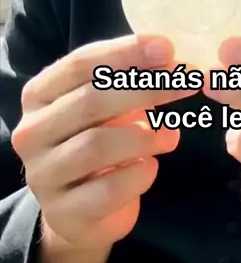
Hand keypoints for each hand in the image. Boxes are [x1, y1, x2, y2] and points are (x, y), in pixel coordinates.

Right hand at [11, 34, 199, 262]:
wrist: (79, 210)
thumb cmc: (98, 139)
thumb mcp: (108, 105)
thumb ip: (130, 79)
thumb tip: (169, 60)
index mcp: (39, 94)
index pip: (81, 64)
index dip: (126, 52)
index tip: (167, 48)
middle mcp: (32, 132)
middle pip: (91, 101)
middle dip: (146, 88)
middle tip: (187, 83)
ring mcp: (43, 175)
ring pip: (97, 145)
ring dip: (146, 136)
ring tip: (172, 134)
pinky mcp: (63, 214)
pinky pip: (108, 190)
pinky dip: (139, 175)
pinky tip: (151, 167)